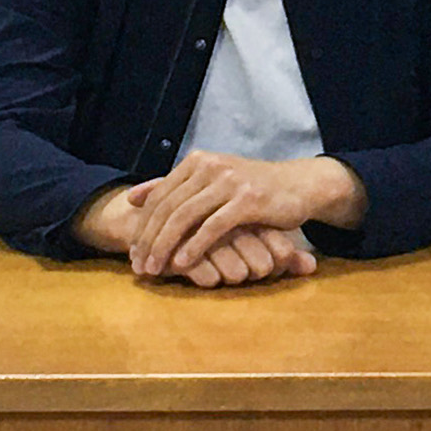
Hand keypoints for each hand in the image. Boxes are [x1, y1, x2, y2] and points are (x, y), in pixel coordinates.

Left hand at [108, 151, 363, 280]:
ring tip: (155, 269)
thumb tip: (131, 197)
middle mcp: (210, 166)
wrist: (298, 185)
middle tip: (139, 266)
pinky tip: (183, 264)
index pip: (158, 195)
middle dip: (148, 240)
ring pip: (185, 216)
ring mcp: (229, 181)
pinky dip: (194, 247)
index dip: (141, 226)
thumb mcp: (210, 183)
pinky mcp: (248, 199)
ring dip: (165, 246)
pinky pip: (213, 226)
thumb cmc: (251, 190)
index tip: (132, 254)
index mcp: (197, 161)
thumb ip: (173, 188)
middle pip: (167, 206)